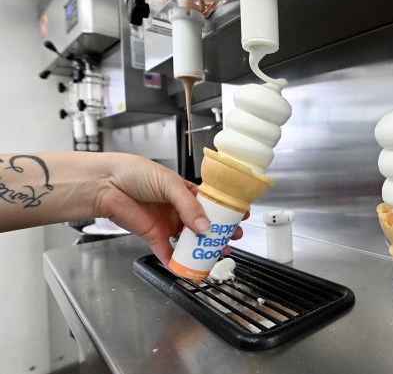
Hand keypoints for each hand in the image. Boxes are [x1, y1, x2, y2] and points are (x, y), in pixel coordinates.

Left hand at [95, 154, 244, 264]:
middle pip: (203, 224)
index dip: (225, 211)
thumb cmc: (134, 173)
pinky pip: (168, 252)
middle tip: (232, 239)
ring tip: (216, 253)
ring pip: (189, 239)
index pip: (210, 203)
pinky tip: (188, 266)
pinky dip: (178, 261)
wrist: (106, 185)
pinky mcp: (154, 235)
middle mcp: (178, 208)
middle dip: (219, 232)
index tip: (240, 217)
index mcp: (184, 191)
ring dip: (203, 248)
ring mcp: (167, 223)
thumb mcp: (169, 184)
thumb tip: (205, 226)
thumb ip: (189, 206)